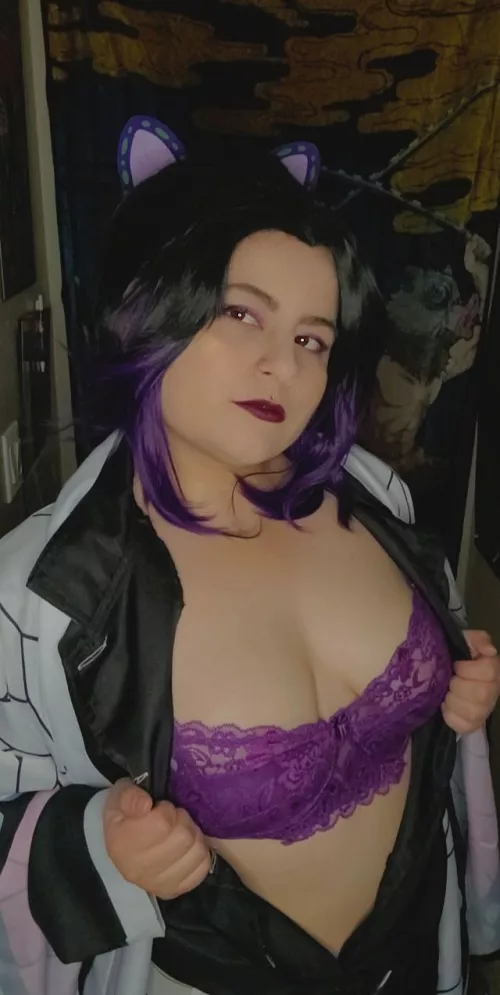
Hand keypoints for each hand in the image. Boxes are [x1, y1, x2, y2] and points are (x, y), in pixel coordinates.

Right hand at [103, 779, 211, 898]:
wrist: (120, 844)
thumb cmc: (124, 816)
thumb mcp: (120, 796)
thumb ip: (130, 796)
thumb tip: (145, 804)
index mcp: (123, 845)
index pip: (162, 823)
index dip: (167, 810)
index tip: (160, 808)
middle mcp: (139, 870)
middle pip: (183, 837)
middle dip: (182, 820)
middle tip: (173, 818)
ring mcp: (157, 883)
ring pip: (196, 851)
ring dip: (194, 835)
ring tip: (181, 831)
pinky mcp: (173, 890)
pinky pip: (201, 868)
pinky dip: (200, 853)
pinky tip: (188, 847)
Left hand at [442, 630, 499, 734]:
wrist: (448, 674)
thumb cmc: (458, 657)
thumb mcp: (465, 641)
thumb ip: (477, 640)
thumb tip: (490, 651)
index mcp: (494, 671)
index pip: (488, 672)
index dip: (467, 669)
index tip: (456, 666)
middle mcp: (493, 692)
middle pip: (480, 694)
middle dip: (458, 686)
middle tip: (450, 680)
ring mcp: (484, 711)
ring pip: (472, 712)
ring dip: (453, 701)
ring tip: (447, 693)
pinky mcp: (472, 724)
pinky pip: (462, 725)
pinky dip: (450, 716)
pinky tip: (445, 706)